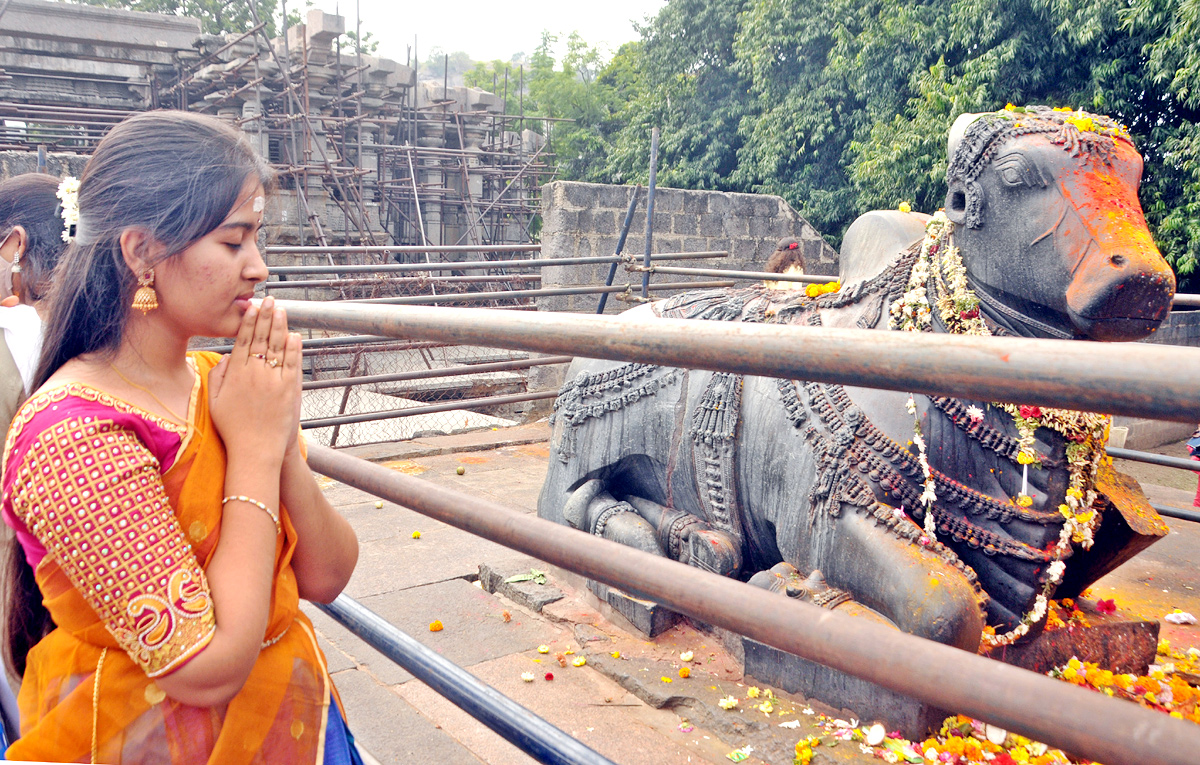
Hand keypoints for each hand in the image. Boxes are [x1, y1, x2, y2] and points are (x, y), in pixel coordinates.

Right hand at [209, 296, 301, 462]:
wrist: (255, 450)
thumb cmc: (232, 429)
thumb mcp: (215, 402)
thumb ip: (218, 377)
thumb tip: (227, 356)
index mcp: (235, 374)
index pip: (243, 340)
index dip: (249, 322)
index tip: (251, 307)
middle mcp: (255, 373)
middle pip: (262, 338)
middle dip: (266, 316)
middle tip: (269, 299)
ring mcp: (274, 380)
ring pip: (278, 346)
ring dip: (280, 326)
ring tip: (282, 310)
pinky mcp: (289, 389)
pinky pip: (292, 363)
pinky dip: (294, 348)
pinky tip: (295, 335)